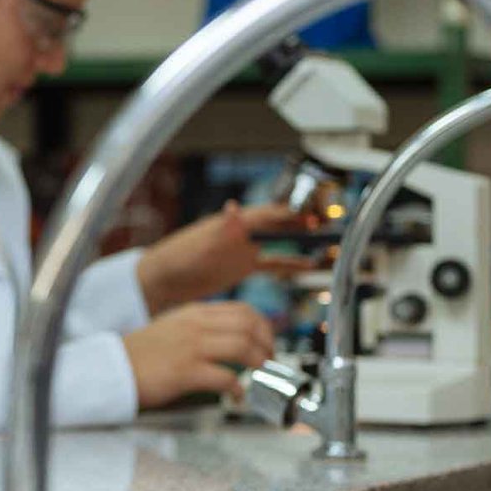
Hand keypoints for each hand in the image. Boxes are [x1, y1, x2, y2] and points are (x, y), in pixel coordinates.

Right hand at [123, 301, 274, 407]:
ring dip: (260, 363)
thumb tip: (230, 338)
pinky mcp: (186, 372)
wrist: (111, 368)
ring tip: (259, 376)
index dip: (264, 328)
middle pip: (249, 326)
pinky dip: (239, 389)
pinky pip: (226, 378)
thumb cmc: (140, 355)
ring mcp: (191, 347)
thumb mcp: (172, 328)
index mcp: (193, 313)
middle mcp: (195, 325)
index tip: (267, 344)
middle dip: (268, 345)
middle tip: (269, 362)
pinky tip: (238, 397)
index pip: (243, 311)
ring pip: (244, 347)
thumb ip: (199, 328)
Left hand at [137, 200, 315, 312]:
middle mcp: (240, 233)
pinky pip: (272, 263)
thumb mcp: (197, 245)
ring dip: (301, 240)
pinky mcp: (241, 265)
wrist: (160, 282)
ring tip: (327, 240)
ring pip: (279, 241)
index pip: (267, 213)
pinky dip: (290, 263)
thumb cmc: (173, 259)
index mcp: (231, 224)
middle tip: (330, 220)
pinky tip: (307, 266)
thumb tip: (232, 208)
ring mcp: (242, 249)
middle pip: (278, 223)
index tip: (313, 211)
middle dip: (304, 221)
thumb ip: (219, 230)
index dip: (291, 211)